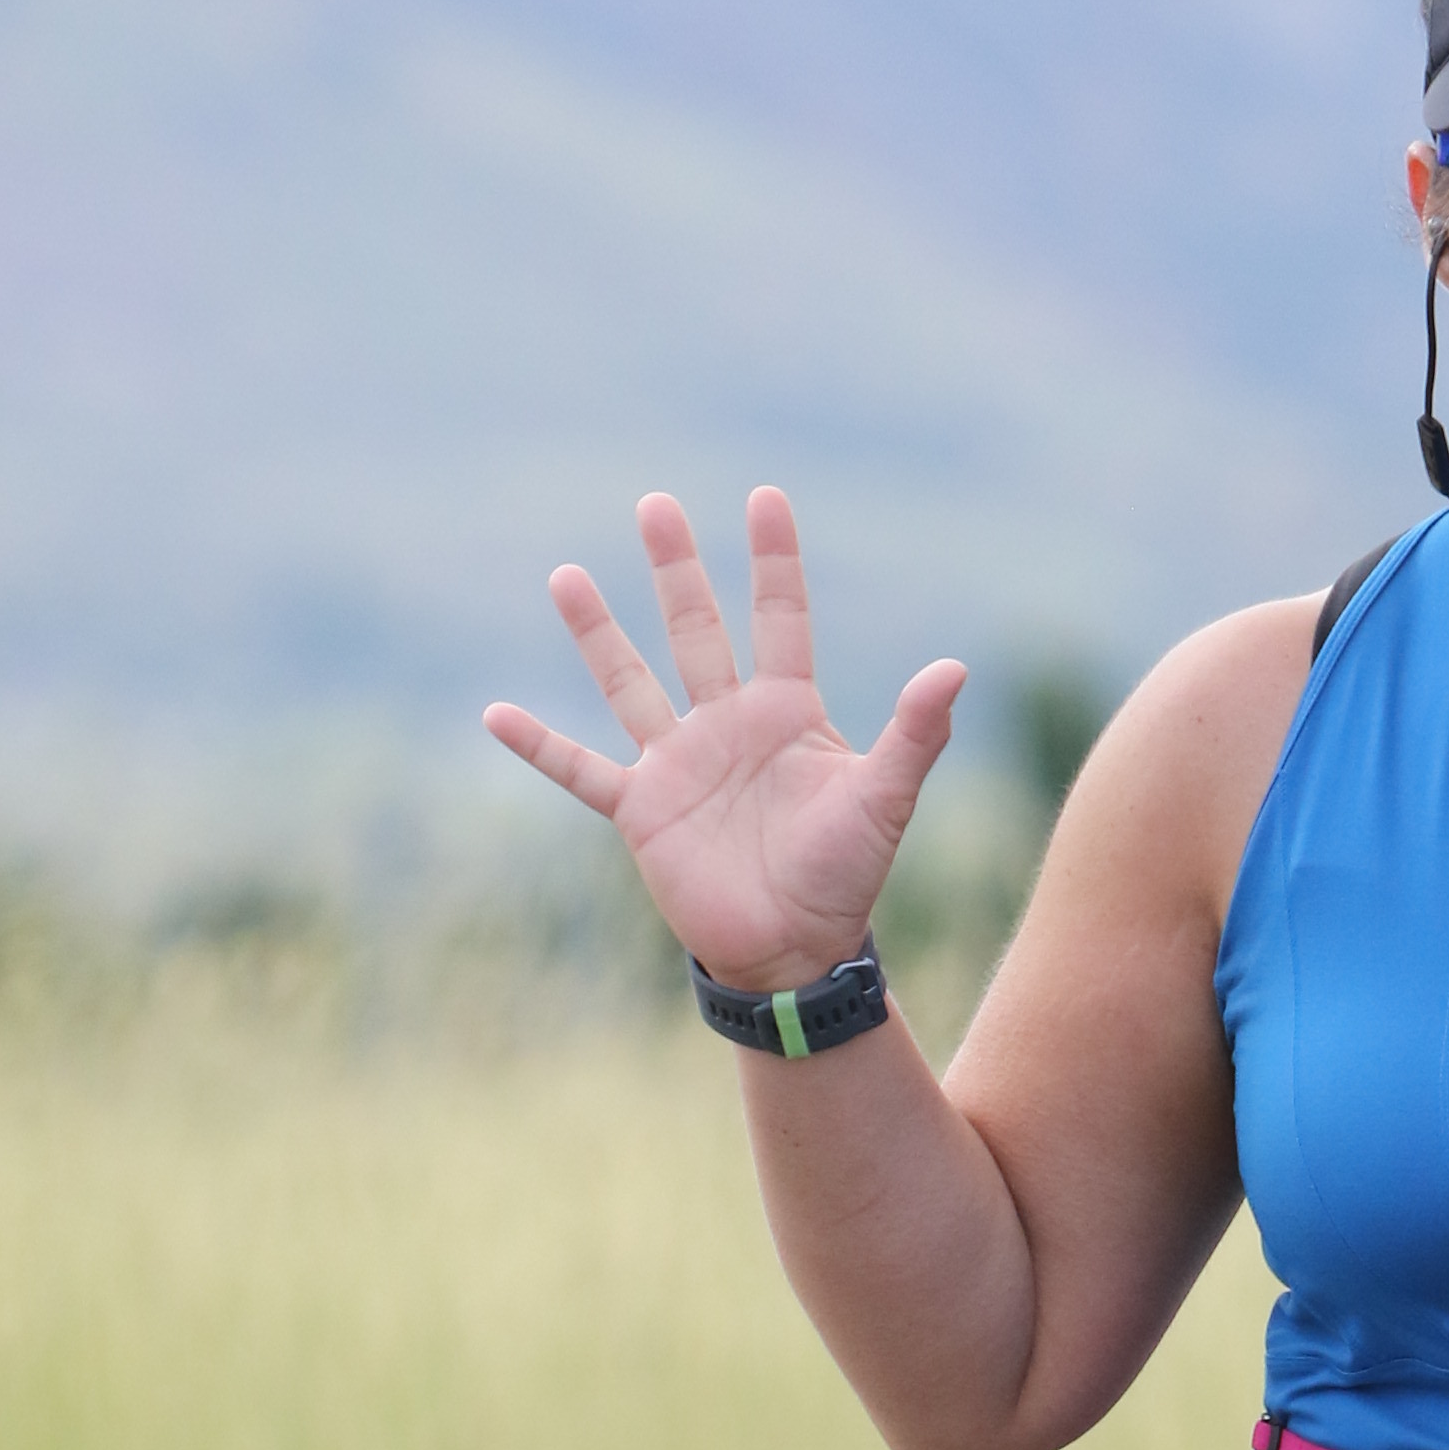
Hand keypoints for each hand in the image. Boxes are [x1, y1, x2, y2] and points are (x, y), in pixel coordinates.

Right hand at [483, 487, 966, 993]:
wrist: (796, 952)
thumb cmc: (847, 878)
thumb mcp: (885, 799)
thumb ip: (915, 734)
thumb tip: (954, 669)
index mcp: (787, 713)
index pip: (780, 618)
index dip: (774, 561)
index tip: (765, 497)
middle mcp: (727, 725)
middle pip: (696, 630)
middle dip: (677, 569)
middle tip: (656, 505)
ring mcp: (678, 763)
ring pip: (629, 681)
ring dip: (597, 632)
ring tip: (566, 575)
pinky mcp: (641, 810)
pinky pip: (580, 770)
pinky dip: (538, 746)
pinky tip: (495, 714)